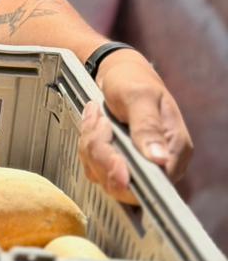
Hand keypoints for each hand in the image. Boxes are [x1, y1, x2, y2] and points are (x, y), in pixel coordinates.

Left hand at [78, 49, 191, 202]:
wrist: (119, 74)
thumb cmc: (134, 81)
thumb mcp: (140, 97)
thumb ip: (147, 126)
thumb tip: (159, 159)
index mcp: (174, 151)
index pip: (152, 183)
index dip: (125, 173)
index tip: (109, 144)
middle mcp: (158, 166)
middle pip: (123, 185)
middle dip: (101, 152)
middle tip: (99, 119)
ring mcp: (136, 168)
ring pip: (104, 177)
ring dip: (91, 145)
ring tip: (97, 115)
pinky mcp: (116, 166)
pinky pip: (94, 169)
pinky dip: (87, 145)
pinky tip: (93, 123)